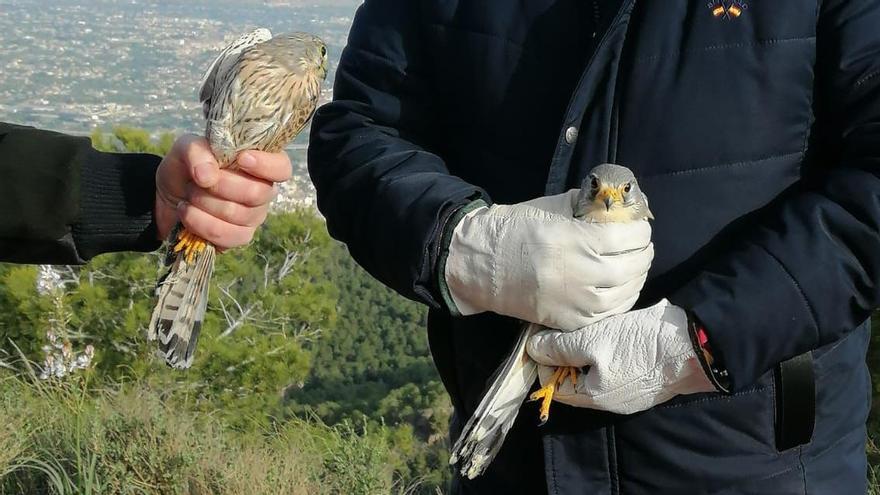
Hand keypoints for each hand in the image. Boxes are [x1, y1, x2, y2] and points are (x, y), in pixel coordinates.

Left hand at [154, 134, 291, 249]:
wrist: (168, 196)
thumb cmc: (187, 167)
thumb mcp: (186, 148)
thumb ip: (197, 152)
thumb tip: (208, 176)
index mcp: (260, 164)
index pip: (282, 167)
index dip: (266, 165)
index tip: (242, 159)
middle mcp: (263, 192)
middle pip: (257, 193)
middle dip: (220, 185)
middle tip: (199, 180)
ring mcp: (254, 217)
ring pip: (237, 214)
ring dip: (204, 203)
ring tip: (190, 195)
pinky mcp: (239, 237)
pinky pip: (225, 235)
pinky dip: (199, 222)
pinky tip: (187, 212)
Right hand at [442, 190, 653, 330]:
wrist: (479, 264)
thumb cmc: (514, 230)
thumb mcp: (551, 209)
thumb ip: (585, 208)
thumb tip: (617, 207)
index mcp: (573, 239)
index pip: (628, 237)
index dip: (641, 230)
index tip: (640, 226)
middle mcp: (578, 273)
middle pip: (633, 266)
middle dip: (643, 253)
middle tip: (641, 245)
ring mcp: (575, 302)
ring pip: (627, 293)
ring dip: (637, 277)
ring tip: (634, 266)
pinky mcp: (568, 321)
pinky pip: (610, 314)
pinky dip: (622, 300)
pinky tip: (621, 289)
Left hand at [526, 299, 716, 414]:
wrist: (697, 345)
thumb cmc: (640, 345)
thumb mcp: (593, 340)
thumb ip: (559, 347)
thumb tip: (533, 349)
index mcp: (592, 397)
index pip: (552, 385)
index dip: (545, 360)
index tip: (545, 334)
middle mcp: (609, 400)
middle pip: (573, 376)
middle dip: (566, 352)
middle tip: (567, 325)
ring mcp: (629, 390)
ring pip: (594, 368)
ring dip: (587, 347)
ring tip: (589, 324)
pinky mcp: (644, 376)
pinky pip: (614, 365)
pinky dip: (608, 348)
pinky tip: (612, 329)